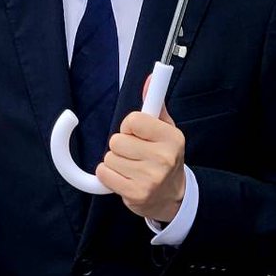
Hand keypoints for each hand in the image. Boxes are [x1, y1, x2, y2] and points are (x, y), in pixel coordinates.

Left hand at [95, 80, 184, 222]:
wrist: (173, 196)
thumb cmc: (164, 157)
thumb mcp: (165, 129)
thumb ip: (155, 104)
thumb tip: (151, 79)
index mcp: (172, 138)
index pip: (133, 120)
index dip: (129, 126)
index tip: (137, 134)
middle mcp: (164, 158)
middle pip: (117, 140)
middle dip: (121, 145)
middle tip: (135, 154)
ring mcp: (150, 179)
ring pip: (109, 157)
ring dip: (115, 161)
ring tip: (132, 167)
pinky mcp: (135, 194)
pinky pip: (103, 174)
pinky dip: (108, 175)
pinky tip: (124, 178)